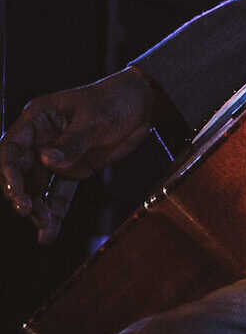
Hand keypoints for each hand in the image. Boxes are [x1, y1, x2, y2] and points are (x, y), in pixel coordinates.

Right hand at [2, 67, 159, 243]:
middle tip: (28, 211)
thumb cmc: (116, 99)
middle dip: (22, 194)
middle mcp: (41, 140)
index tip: (17, 191)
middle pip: (20, 173)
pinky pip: (60, 193)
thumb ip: (72, 142)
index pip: (11, 148)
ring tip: (44, 226)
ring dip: (38, 208)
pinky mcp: (74, 170)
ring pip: (38, 188)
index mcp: (38, 120)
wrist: (145, 103)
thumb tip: (47, 160)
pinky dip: (55, 211)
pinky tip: (49, 233)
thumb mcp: (95, 118)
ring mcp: (57, 157)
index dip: (8, 171)